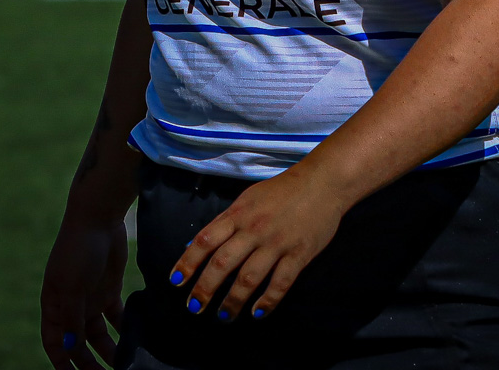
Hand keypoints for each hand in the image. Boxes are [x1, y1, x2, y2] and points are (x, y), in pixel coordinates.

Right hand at [40, 215, 126, 368]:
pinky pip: (117, 318)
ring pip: (99, 335)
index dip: (61, 363)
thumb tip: (70, 348)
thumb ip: (72, 319)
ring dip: (108, 352)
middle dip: (89, 364)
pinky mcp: (110, 289)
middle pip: (78, 344)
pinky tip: (136, 340)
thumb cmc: (77, 250)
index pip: (54, 343)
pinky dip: (124, 329)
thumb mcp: (72, 286)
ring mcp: (90, 298)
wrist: (98, 217)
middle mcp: (71, 306)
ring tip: (123, 366)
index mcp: (54, 305)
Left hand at [168, 166, 344, 322]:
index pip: (205, 240)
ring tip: (224, 316)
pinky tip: (258, 313)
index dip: (188, 262)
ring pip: (248, 278)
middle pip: (222, 263)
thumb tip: (197, 243)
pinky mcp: (299, 255)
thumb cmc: (281, 190)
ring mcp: (276, 244)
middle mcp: (253, 230)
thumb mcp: (248, 198)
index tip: (176, 282)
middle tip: (194, 307)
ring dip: (233, 301)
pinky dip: (267, 301)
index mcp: (238, 214)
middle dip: (205, 288)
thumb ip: (224, 221)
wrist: (322, 182)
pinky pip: (280, 283)